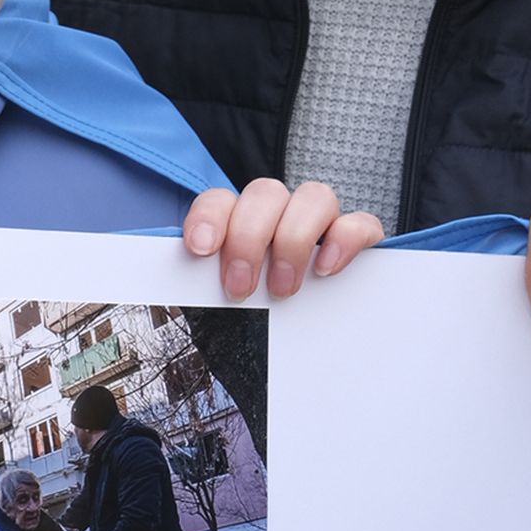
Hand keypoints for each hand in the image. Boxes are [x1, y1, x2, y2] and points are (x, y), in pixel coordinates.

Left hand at [183, 179, 382, 298]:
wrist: (310, 337)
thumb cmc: (257, 310)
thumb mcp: (226, 299)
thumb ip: (205, 286)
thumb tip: (170, 295)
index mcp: (240, 219)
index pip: (219, 199)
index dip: (208, 217)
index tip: (199, 250)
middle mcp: (280, 211)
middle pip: (265, 194)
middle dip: (249, 238)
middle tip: (240, 287)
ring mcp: (321, 220)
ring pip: (314, 196)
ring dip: (293, 240)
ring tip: (281, 288)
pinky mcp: (359, 237)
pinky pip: (360, 222)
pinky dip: (344, 240)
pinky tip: (325, 269)